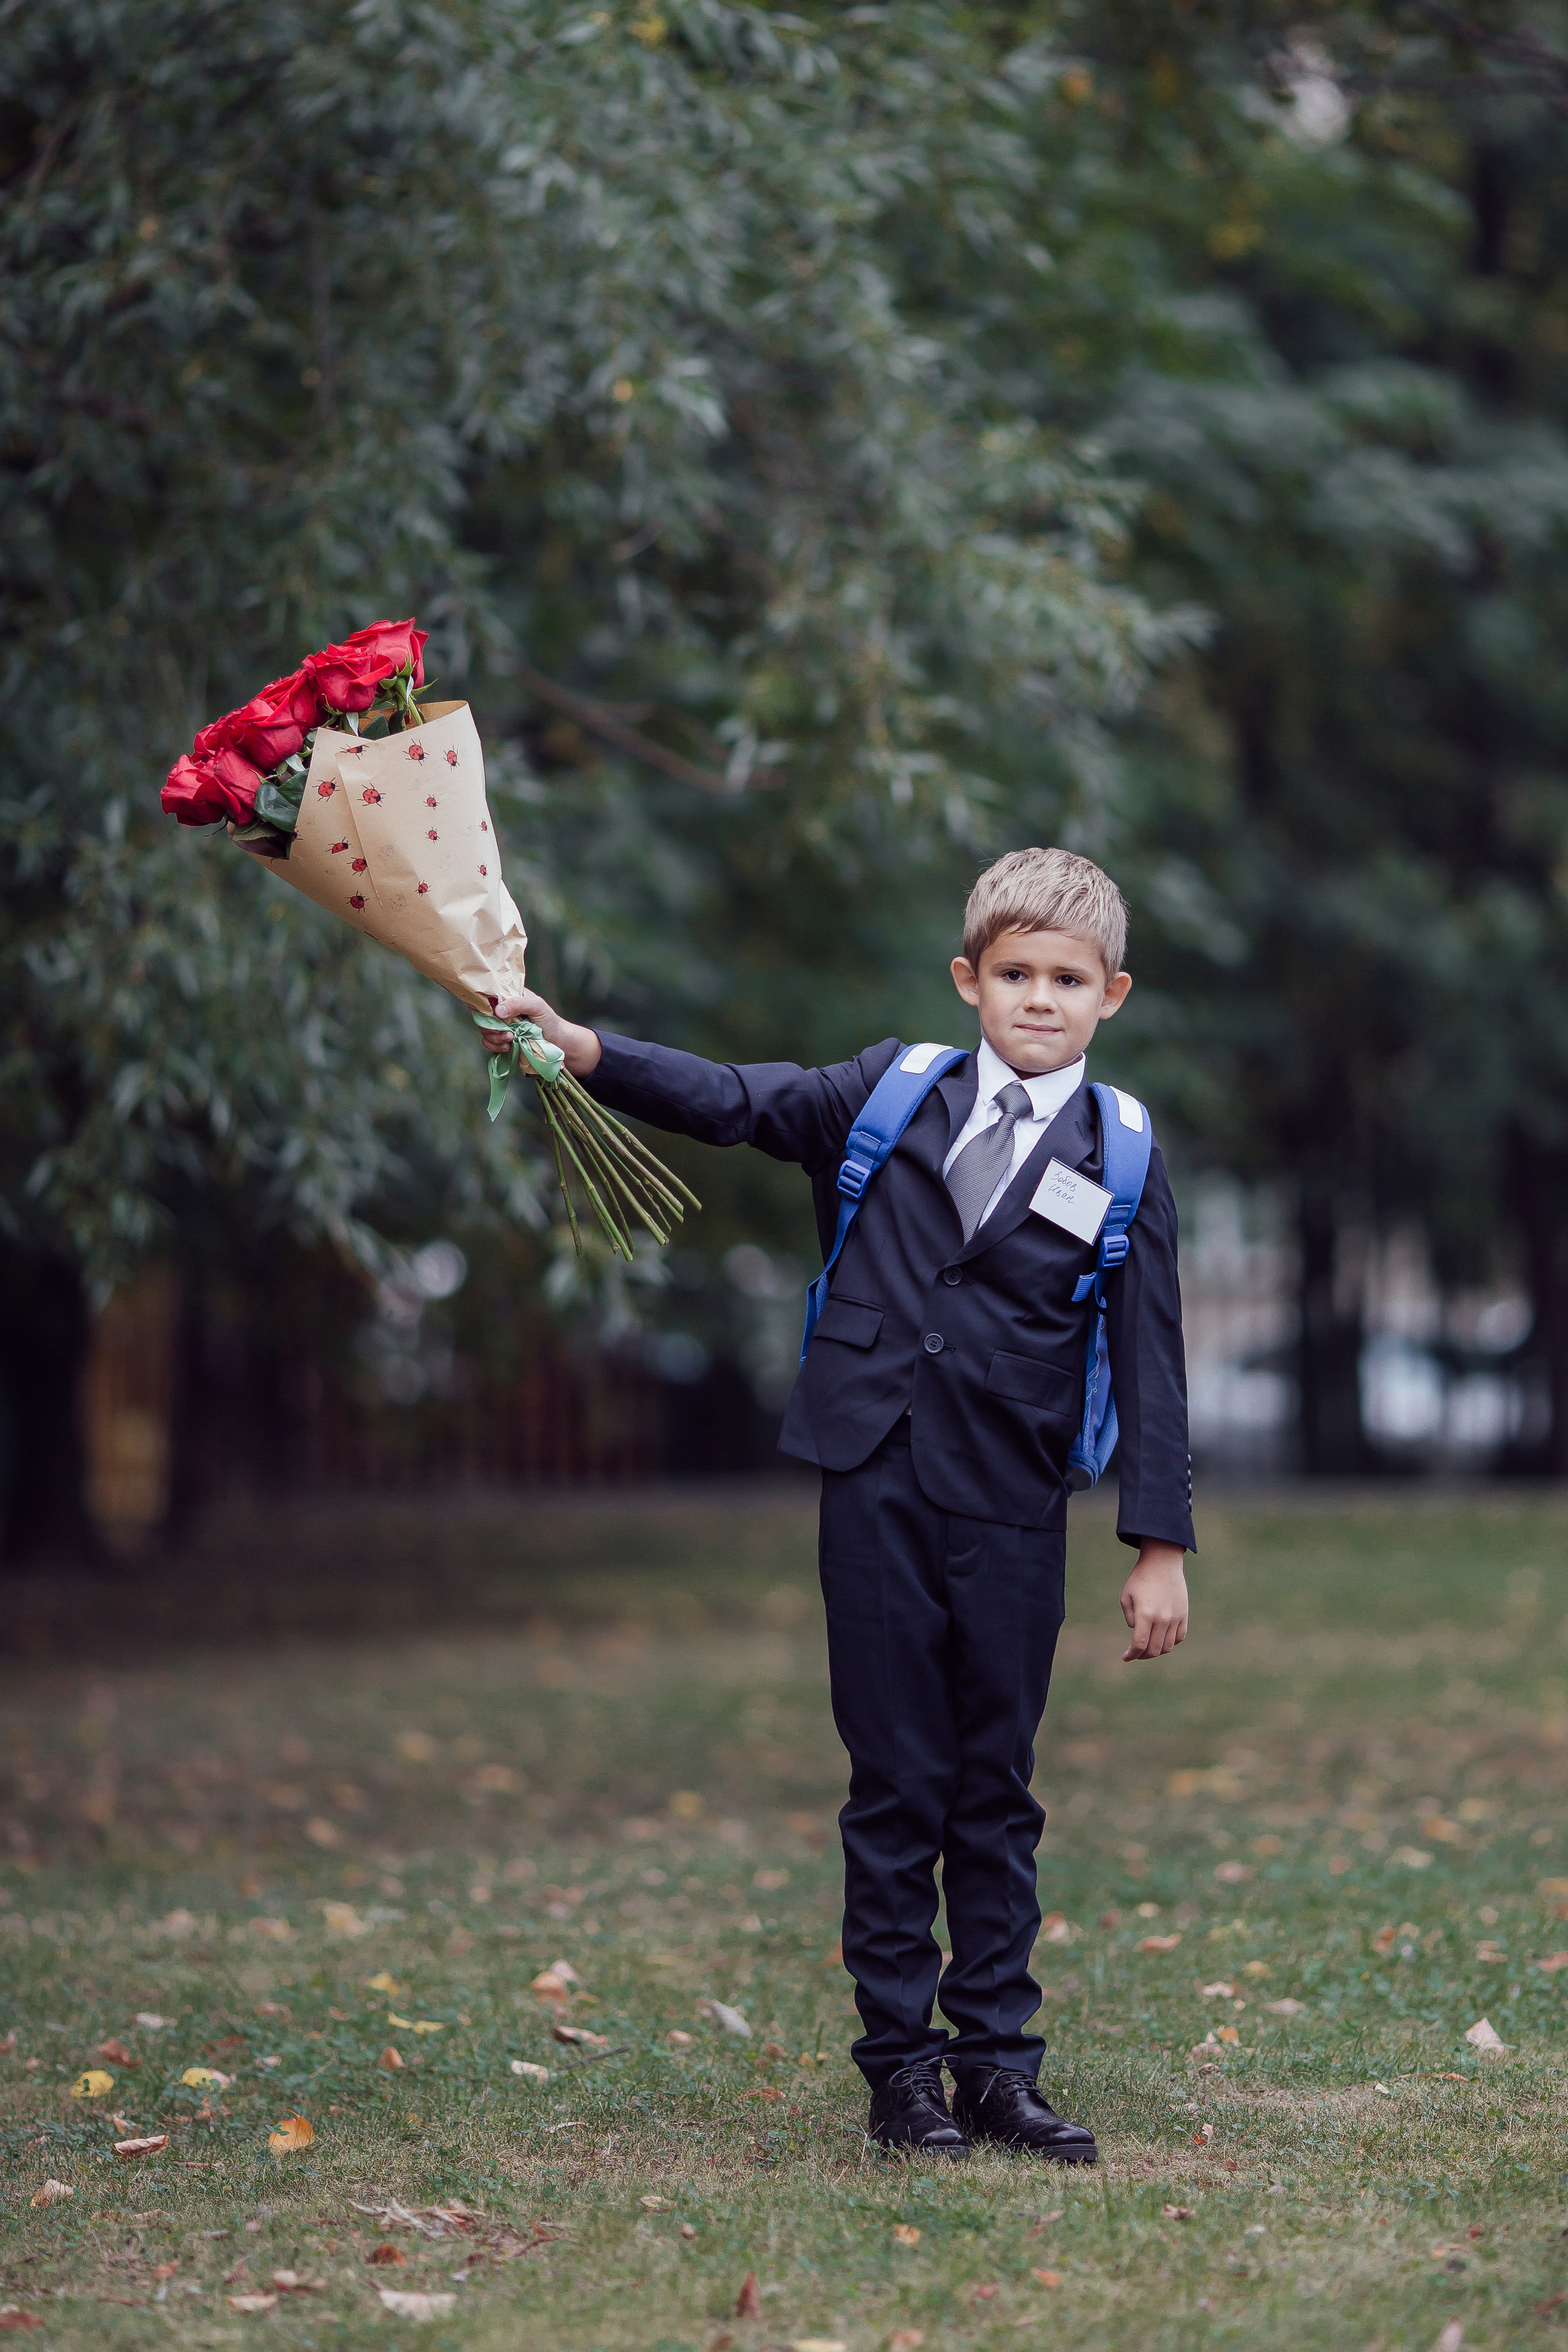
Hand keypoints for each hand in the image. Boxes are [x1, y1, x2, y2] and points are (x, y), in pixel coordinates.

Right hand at [478, 987, 601, 1076]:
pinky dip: (495, 1046)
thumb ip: (518, 1003)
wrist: (557, 1043)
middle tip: (507, 1032)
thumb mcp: (537, 1006)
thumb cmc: (549, 1020)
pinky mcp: (501, 1041)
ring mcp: (501, 1026)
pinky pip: (488, 1043)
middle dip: (490, 1026)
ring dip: (494, 1037)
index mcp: (508, 996)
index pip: (487, 995)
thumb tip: (497, 1010)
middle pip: (482, 1015)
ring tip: (511, 1039)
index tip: (490, 1014)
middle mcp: (502, 1010)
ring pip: (484, 1030)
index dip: (482, 1003)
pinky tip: (508, 1047)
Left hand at [1120, 1541, 1187, 1661]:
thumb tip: (1138, 1633)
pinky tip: (1163, 1639)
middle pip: (1154, 1649)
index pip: (1139, 1644)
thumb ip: (1130, 1618)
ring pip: (1168, 1646)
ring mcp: (1175, 1617)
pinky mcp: (1184, 1614)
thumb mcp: (1126, 1596)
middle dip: (1142, 1655)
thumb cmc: (1140, 1577)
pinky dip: (1171, 1643)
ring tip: (1149, 1647)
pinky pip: (1179, 1637)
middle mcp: (1162, 1619)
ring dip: (1157, 1651)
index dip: (1132, 1655)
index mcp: (1145, 1614)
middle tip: (1136, 1653)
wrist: (1163, 1562)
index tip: (1126, 1657)